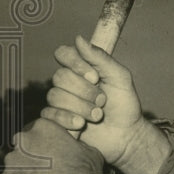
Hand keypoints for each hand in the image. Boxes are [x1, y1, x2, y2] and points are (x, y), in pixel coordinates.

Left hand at [1, 118, 104, 173]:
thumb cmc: (84, 172)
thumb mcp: (88, 151)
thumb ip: (74, 146)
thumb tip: (73, 150)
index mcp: (42, 127)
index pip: (35, 131)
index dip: (42, 144)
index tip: (49, 154)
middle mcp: (22, 141)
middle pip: (22, 150)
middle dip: (30, 161)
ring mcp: (11, 164)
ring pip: (15, 170)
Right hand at [41, 35, 170, 173]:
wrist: (125, 135)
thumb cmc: (124, 104)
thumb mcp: (119, 77)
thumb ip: (100, 58)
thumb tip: (78, 38)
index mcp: (81, 68)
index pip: (63, 53)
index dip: (75, 63)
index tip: (95, 77)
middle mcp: (68, 82)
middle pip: (59, 77)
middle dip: (85, 91)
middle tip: (103, 101)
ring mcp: (61, 101)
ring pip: (55, 96)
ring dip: (81, 107)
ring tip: (98, 115)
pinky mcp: (56, 120)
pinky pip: (48, 115)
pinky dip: (67, 119)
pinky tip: (82, 125)